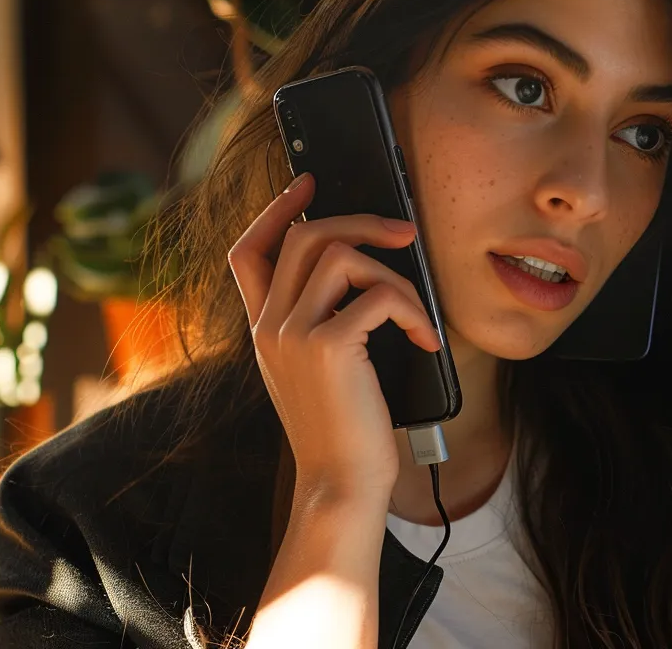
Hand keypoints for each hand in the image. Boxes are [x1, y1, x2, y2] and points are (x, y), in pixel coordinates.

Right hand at [228, 173, 443, 499]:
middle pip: (303, 236)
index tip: (307, 185)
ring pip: (341, 255)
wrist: (342, 485)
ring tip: (417, 314)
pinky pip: (379, 295)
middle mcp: (269, 327)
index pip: (248, 251)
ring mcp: (293, 334)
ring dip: (395, 274)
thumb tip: (362, 275)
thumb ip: (320, 326)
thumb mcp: (318, 374)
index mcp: (263, 330)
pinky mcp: (329, 346)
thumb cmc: (344, 433)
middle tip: (403, 231)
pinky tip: (424, 340)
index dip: (275, 210)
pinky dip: (412, 311)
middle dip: (360, 220)